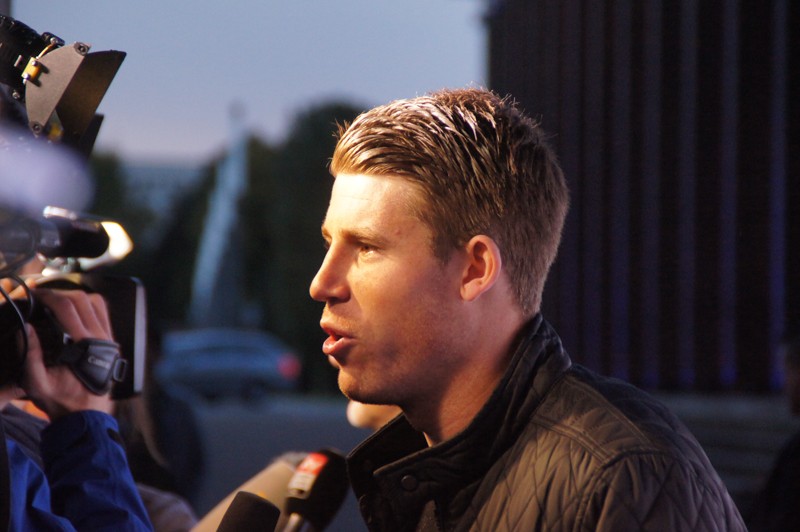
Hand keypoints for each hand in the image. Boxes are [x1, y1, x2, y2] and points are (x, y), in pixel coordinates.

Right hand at [21, 288, 114, 418]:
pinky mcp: (111, 342)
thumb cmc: (62, 402)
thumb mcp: (37, 383)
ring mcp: (109, 339)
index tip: (33, 294)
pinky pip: (103, 313)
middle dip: (58, 293)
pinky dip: (88, 304)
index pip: (67, 307)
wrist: (87, 417)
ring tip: (54, 300)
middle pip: (82, 299)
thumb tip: (26, 327)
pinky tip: (73, 308)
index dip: (47, 296)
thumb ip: (30, 355)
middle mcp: (101, 338)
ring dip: (74, 296)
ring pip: (96, 302)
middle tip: (40, 296)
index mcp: (85, 345)